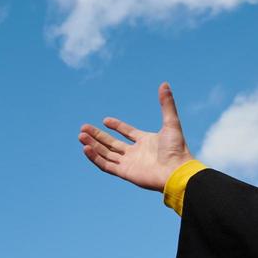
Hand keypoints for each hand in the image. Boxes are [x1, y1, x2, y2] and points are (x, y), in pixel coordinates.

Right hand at [78, 82, 195, 190]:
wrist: (176, 171)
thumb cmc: (176, 149)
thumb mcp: (171, 123)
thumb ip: (166, 104)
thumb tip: (165, 84)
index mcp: (145, 142)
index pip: (126, 132)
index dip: (116, 126)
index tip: (105, 120)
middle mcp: (135, 153)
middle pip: (111, 143)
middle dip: (97, 135)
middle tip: (83, 128)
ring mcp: (129, 163)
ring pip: (105, 153)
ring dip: (93, 145)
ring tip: (81, 136)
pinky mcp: (124, 173)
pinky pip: (105, 165)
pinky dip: (95, 157)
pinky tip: (86, 148)